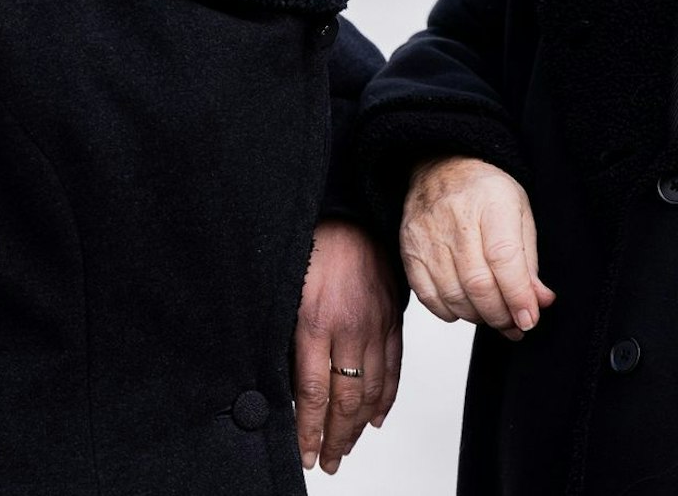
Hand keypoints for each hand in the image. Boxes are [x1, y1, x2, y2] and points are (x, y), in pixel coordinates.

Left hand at [294, 219, 401, 475]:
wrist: (350, 214)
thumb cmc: (312, 248)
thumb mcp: (284, 293)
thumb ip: (287, 341)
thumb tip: (284, 386)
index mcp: (315, 323)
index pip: (311, 394)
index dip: (309, 430)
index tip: (306, 454)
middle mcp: (348, 329)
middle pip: (344, 399)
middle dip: (335, 438)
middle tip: (328, 463)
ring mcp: (375, 326)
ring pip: (371, 389)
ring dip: (358, 426)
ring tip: (347, 449)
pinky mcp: (392, 319)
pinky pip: (392, 367)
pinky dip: (386, 398)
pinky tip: (375, 418)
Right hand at [400, 156, 555, 339]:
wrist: (441, 166)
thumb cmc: (486, 192)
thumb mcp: (520, 213)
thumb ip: (529, 261)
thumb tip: (540, 303)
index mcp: (492, 203)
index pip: (504, 259)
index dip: (518, 296)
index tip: (529, 318)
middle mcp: (456, 218)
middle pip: (479, 284)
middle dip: (501, 315)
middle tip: (515, 324)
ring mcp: (428, 235)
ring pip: (454, 296)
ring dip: (478, 317)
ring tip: (493, 316)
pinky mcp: (409, 250)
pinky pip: (428, 297)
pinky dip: (450, 313)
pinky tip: (465, 308)